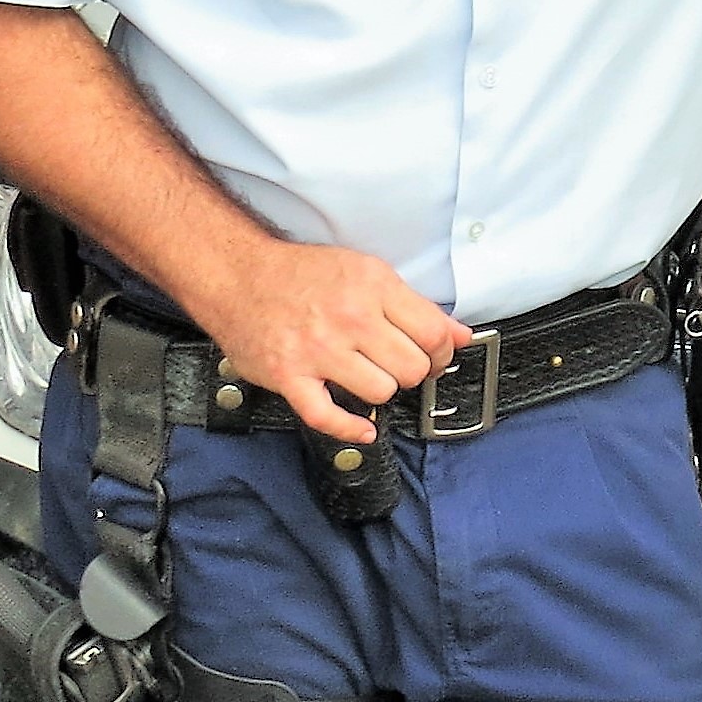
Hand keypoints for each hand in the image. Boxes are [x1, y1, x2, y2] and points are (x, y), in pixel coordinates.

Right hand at [194, 242, 471, 440]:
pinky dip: (349, 428)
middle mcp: (349, 319)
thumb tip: (462, 335)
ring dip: (381, 390)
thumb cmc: (304, 274)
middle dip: (414, 372)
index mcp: (373, 288)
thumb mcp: (368, 272)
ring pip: (381, 391)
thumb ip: (417, 306)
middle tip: (401, 366)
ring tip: (368, 376)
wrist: (239, 275)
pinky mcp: (289, 377)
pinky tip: (362, 427)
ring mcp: (317, 350)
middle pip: (412, 367)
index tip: (436, 355)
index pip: (434, 334)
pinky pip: (327, 416)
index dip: (444, 351)